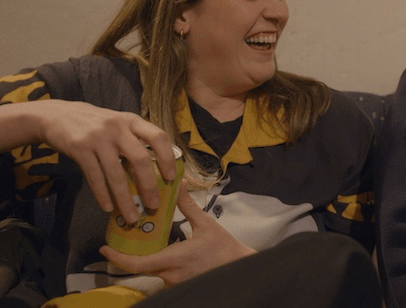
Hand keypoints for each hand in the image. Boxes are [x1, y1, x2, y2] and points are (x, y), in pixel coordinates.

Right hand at [25, 100, 174, 222]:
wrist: (58, 115)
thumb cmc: (96, 123)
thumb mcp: (119, 123)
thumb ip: (135, 139)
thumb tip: (157, 167)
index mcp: (132, 121)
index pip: (158, 137)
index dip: (167, 157)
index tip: (171, 177)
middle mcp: (118, 128)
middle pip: (140, 159)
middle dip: (149, 185)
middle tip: (154, 204)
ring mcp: (98, 138)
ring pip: (116, 173)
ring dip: (126, 198)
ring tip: (132, 216)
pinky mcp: (80, 148)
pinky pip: (95, 177)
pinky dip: (102, 195)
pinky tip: (108, 208)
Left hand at [100, 180, 254, 285]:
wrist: (239, 268)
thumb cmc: (224, 248)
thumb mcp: (205, 224)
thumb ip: (188, 206)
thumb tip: (179, 184)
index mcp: (172, 260)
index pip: (137, 264)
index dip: (117, 258)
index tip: (104, 249)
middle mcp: (169, 275)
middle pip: (140, 266)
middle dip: (129, 253)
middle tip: (123, 237)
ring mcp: (174, 282)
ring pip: (152, 270)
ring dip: (146, 256)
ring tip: (143, 240)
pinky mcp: (179, 283)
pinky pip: (163, 273)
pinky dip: (158, 262)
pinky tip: (162, 249)